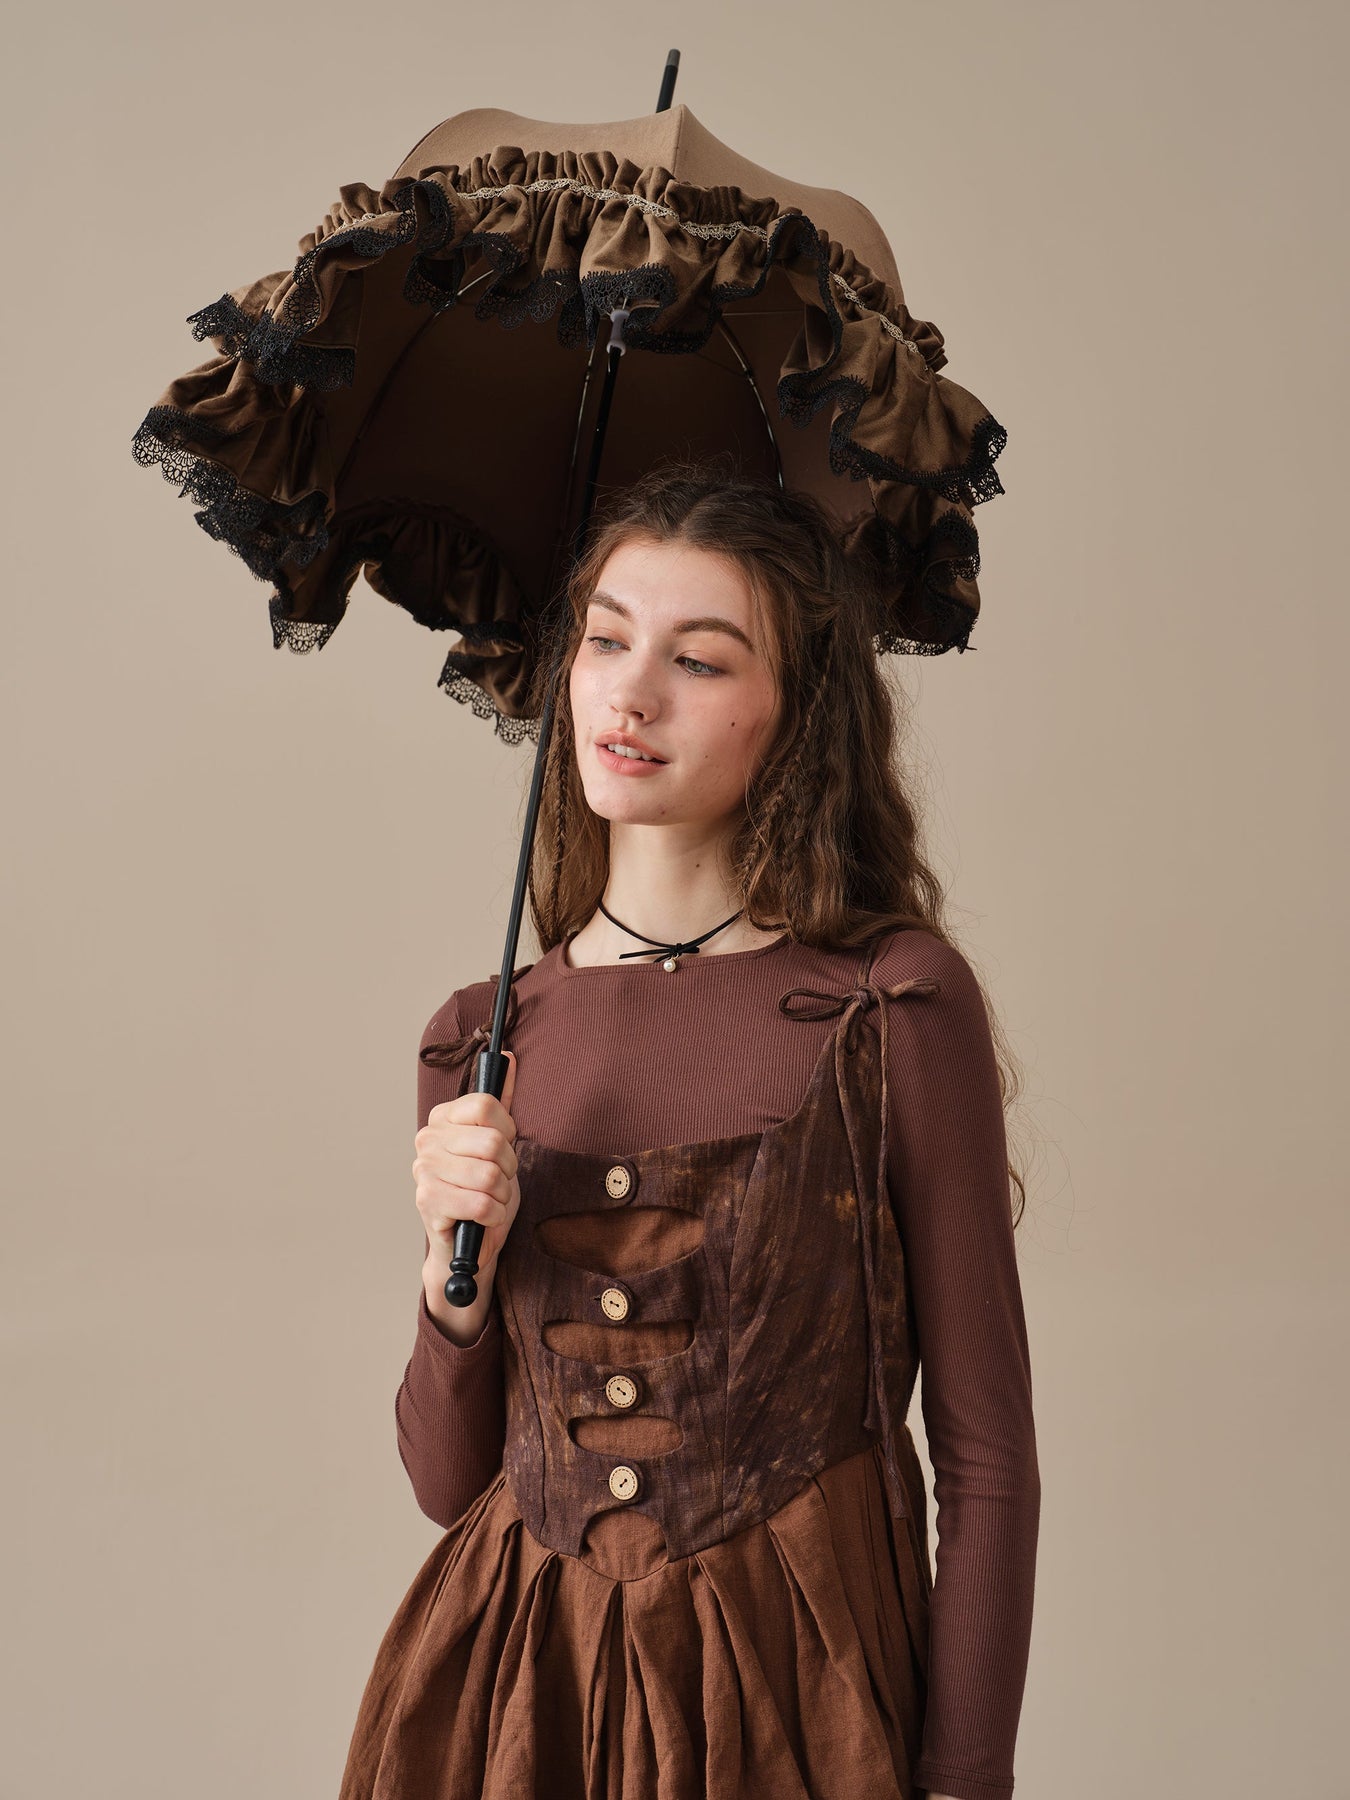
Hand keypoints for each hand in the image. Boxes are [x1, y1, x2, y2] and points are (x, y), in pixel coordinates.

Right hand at [413, 1050, 519, 1284]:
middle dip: (508, 1169)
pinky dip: (493, 1215)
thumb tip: (508, 1057)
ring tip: (491, 1199)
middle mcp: (427, 1138)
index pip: (486, 1104)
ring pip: (489, 1175)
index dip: (507, 1131)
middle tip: (499, 1181)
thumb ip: (502, 1102)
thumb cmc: (484, 1190)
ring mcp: (423, 1170)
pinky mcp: (427, 1202)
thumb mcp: (499, 1143)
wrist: (469, 1242)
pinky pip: (481, 1203)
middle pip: (492, 1142)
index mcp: (443, 1118)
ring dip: (502, 1195)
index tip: (504, 1149)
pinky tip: (484, 1218)